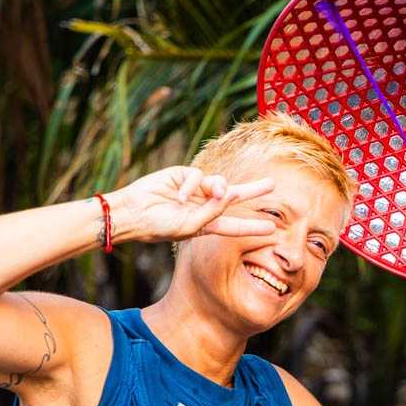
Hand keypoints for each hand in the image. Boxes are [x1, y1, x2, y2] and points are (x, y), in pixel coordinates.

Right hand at [107, 166, 274, 244]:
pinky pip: (198, 176)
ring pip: (219, 182)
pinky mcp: (183, 175)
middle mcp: (204, 205)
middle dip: (252, 190)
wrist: (134, 213)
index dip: (252, 227)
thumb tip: (230, 191)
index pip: (234, 225)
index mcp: (207, 223)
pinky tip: (180, 196)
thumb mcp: (190, 226)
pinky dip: (192, 185)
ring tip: (216, 192)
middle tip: (271, 185)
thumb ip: (212, 211)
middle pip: (234, 196)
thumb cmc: (160, 226)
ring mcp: (195, 190)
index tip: (272, 229)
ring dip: (220, 187)